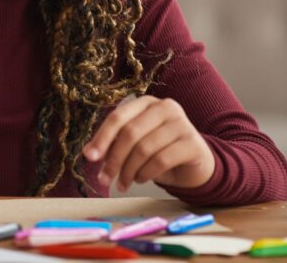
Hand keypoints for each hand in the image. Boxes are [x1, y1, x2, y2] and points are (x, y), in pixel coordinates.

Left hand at [83, 95, 214, 192]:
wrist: (197, 165)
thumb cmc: (161, 151)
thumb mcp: (136, 143)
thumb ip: (115, 142)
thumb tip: (89, 153)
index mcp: (146, 103)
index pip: (118, 117)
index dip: (102, 137)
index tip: (89, 157)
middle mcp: (165, 107)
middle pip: (130, 133)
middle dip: (114, 159)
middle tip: (104, 178)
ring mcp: (182, 123)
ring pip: (145, 149)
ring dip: (129, 170)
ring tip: (123, 182)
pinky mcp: (193, 143)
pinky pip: (161, 160)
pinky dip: (146, 173)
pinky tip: (141, 179)